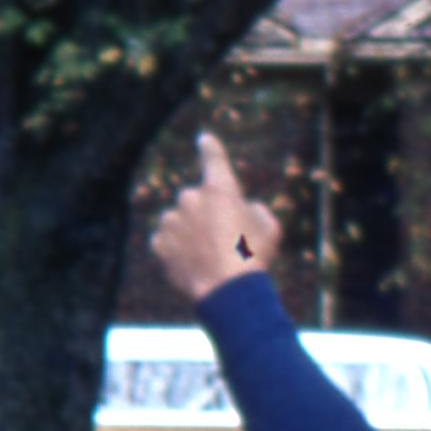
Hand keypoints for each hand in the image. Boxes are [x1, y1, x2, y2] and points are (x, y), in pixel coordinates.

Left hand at [151, 131, 283, 307]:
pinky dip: (176, 249)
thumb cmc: (255, 258)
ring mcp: (172, 220)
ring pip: (179, 221)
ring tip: (209, 257)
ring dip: (189, 232)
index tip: (204, 139)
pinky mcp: (159, 243)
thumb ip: (255, 211)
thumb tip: (244, 210)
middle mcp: (191, 198)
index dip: (210, 148)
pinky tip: (193, 264)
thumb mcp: (270, 229)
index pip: (213, 159)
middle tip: (224, 240)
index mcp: (220, 188)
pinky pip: (166, 241)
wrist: (228, 291)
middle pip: (196, 201)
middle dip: (206, 214)